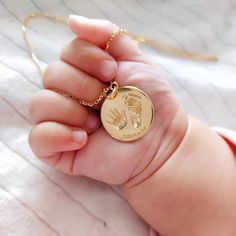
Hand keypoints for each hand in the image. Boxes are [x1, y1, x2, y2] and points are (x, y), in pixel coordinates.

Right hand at [28, 15, 187, 184]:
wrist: (161, 140)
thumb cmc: (149, 101)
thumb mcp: (134, 60)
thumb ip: (107, 35)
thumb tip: (71, 21)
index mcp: (84, 74)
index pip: (67, 53)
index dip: (87, 58)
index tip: (112, 71)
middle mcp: (69, 96)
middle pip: (51, 75)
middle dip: (83, 85)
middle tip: (108, 98)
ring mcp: (62, 123)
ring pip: (39, 104)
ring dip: (72, 110)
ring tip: (98, 124)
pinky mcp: (60, 149)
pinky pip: (38, 138)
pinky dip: (58, 135)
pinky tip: (83, 139)